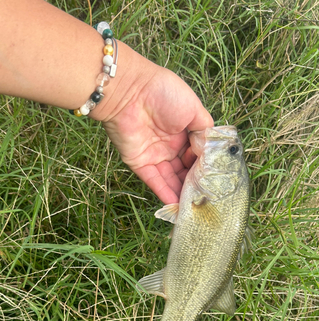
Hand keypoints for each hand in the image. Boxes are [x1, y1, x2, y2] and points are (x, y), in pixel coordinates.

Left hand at [97, 47, 213, 204]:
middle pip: (184, 170)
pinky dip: (165, 193)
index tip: (215, 177)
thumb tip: (211, 150)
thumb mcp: (193, 108)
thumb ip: (205, 129)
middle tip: (207, 197)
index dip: (205, 165)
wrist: (130, 91)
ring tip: (195, 206)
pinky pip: (154, 181)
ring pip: (171, 179)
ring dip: (182, 192)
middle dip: (195, 183)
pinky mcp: (139, 163)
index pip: (197, 154)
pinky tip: (177, 205)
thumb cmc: (162, 92)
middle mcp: (169, 145)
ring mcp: (154, 155)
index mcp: (183, 131)